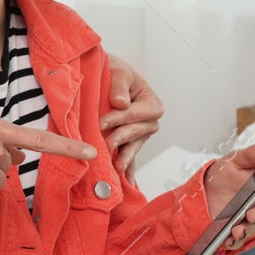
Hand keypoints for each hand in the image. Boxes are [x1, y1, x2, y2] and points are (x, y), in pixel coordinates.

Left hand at [99, 53, 162, 181]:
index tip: (103, 121)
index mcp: (151, 103)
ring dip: (124, 157)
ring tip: (115, 168)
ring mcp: (139, 135)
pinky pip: (129, 158)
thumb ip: (119, 85)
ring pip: (133, 147)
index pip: (140, 113)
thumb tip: (121, 103)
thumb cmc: (114, 71)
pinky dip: (126, 169)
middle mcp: (149, 121)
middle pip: (138, 132)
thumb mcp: (118, 71)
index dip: (123, 118)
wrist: (104, 77)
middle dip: (121, 137)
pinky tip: (125, 183)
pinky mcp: (128, 144)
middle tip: (105, 142)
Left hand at [203, 141, 254, 250]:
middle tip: (252, 215)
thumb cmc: (223, 175)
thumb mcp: (233, 161)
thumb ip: (252, 155)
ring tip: (236, 231)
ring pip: (254, 226)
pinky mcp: (238, 230)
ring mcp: (249, 218)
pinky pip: (240, 238)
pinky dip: (235, 240)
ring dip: (247, 230)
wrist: (202, 195)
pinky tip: (228, 240)